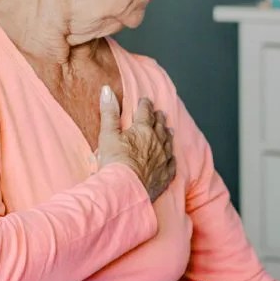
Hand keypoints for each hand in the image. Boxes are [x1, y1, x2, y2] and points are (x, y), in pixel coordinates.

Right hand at [98, 85, 175, 202]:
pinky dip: (172, 158)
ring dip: (168, 134)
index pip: (146, 112)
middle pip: (160, 125)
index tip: (145, 100)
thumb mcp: (107, 134)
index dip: (145, 104)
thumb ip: (109, 112)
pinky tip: (172, 158)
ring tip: (169, 129)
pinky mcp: (165, 175)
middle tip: (159, 113)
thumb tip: (107, 90)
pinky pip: (172, 164)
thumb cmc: (114, 162)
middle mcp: (157, 142)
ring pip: (168, 142)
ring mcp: (163, 159)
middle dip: (159, 118)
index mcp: (143, 130)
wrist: (125, 190)